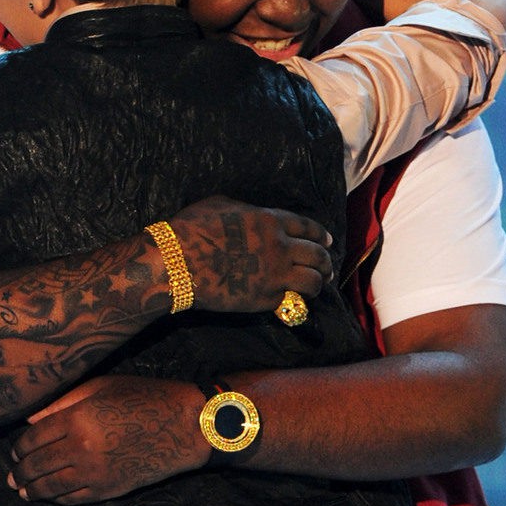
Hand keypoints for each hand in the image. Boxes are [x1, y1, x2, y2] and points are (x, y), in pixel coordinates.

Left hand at [8, 375, 206, 503]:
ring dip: (33, 490)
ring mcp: (95, 473)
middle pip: (38, 464)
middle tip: (12, 476)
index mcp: (78, 419)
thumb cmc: (144, 397)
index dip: (19, 446)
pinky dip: (57, 499)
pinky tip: (50, 496)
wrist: (183, 426)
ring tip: (22, 490)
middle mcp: (81, 449)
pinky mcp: (109, 489)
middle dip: (20, 472)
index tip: (15, 450)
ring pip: (52, 487)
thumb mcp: (102, 387)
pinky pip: (74, 498)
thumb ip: (63, 402)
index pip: (34, 437)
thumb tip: (30, 419)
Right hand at [167, 196, 331, 313]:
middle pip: (317, 255)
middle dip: (326, 261)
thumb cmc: (192, 229)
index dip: (321, 235)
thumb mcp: (221, 205)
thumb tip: (249, 214)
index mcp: (270, 221)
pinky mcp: (265, 298)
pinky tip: (295, 300)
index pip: (308, 227)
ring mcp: (275, 274)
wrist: (178, 263)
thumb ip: (245, 210)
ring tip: (318, 285)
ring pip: (313, 281)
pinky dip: (296, 300)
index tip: (327, 241)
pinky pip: (292, 300)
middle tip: (327, 267)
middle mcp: (280, 247)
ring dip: (319, 282)